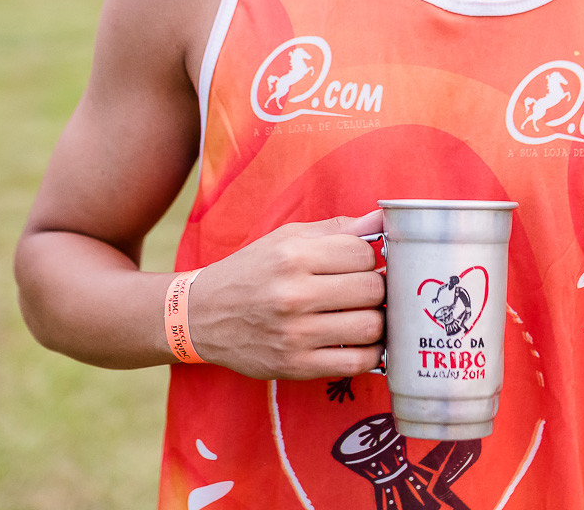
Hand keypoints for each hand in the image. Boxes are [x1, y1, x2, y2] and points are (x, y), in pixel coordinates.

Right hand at [188, 211, 384, 380]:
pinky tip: (362, 342)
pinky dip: (371, 353)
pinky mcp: (296, 366)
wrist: (201, 316)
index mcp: (293, 256)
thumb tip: (382, 218)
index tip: (359, 265)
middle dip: (377, 288)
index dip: (368, 257)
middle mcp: (293, 295)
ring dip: (377, 321)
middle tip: (366, 290)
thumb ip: (336, 229)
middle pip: (372, 289)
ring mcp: (295, 334)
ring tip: (365, 314)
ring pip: (370, 326)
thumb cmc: (251, 272)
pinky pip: (357, 363)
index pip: (363, 253)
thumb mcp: (286, 239)